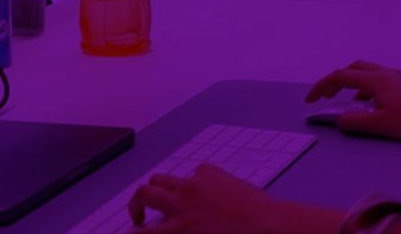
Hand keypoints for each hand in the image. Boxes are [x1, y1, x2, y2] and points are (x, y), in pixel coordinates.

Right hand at [129, 164, 280, 232]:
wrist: (267, 226)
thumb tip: (172, 230)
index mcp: (178, 230)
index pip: (141, 233)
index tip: (133, 233)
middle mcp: (181, 204)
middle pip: (142, 194)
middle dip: (135, 206)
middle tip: (141, 217)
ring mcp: (195, 184)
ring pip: (161, 179)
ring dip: (158, 190)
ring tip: (165, 200)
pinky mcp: (211, 172)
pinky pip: (193, 174)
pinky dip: (192, 182)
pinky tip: (203, 192)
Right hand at [305, 61, 400, 140]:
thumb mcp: (380, 125)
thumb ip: (355, 122)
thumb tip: (339, 120)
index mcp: (375, 79)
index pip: (341, 76)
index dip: (322, 86)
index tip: (310, 100)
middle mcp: (384, 72)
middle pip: (353, 68)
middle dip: (336, 80)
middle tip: (327, 96)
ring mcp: (396, 76)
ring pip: (367, 73)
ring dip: (352, 84)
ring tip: (348, 103)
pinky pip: (378, 80)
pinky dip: (366, 89)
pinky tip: (371, 106)